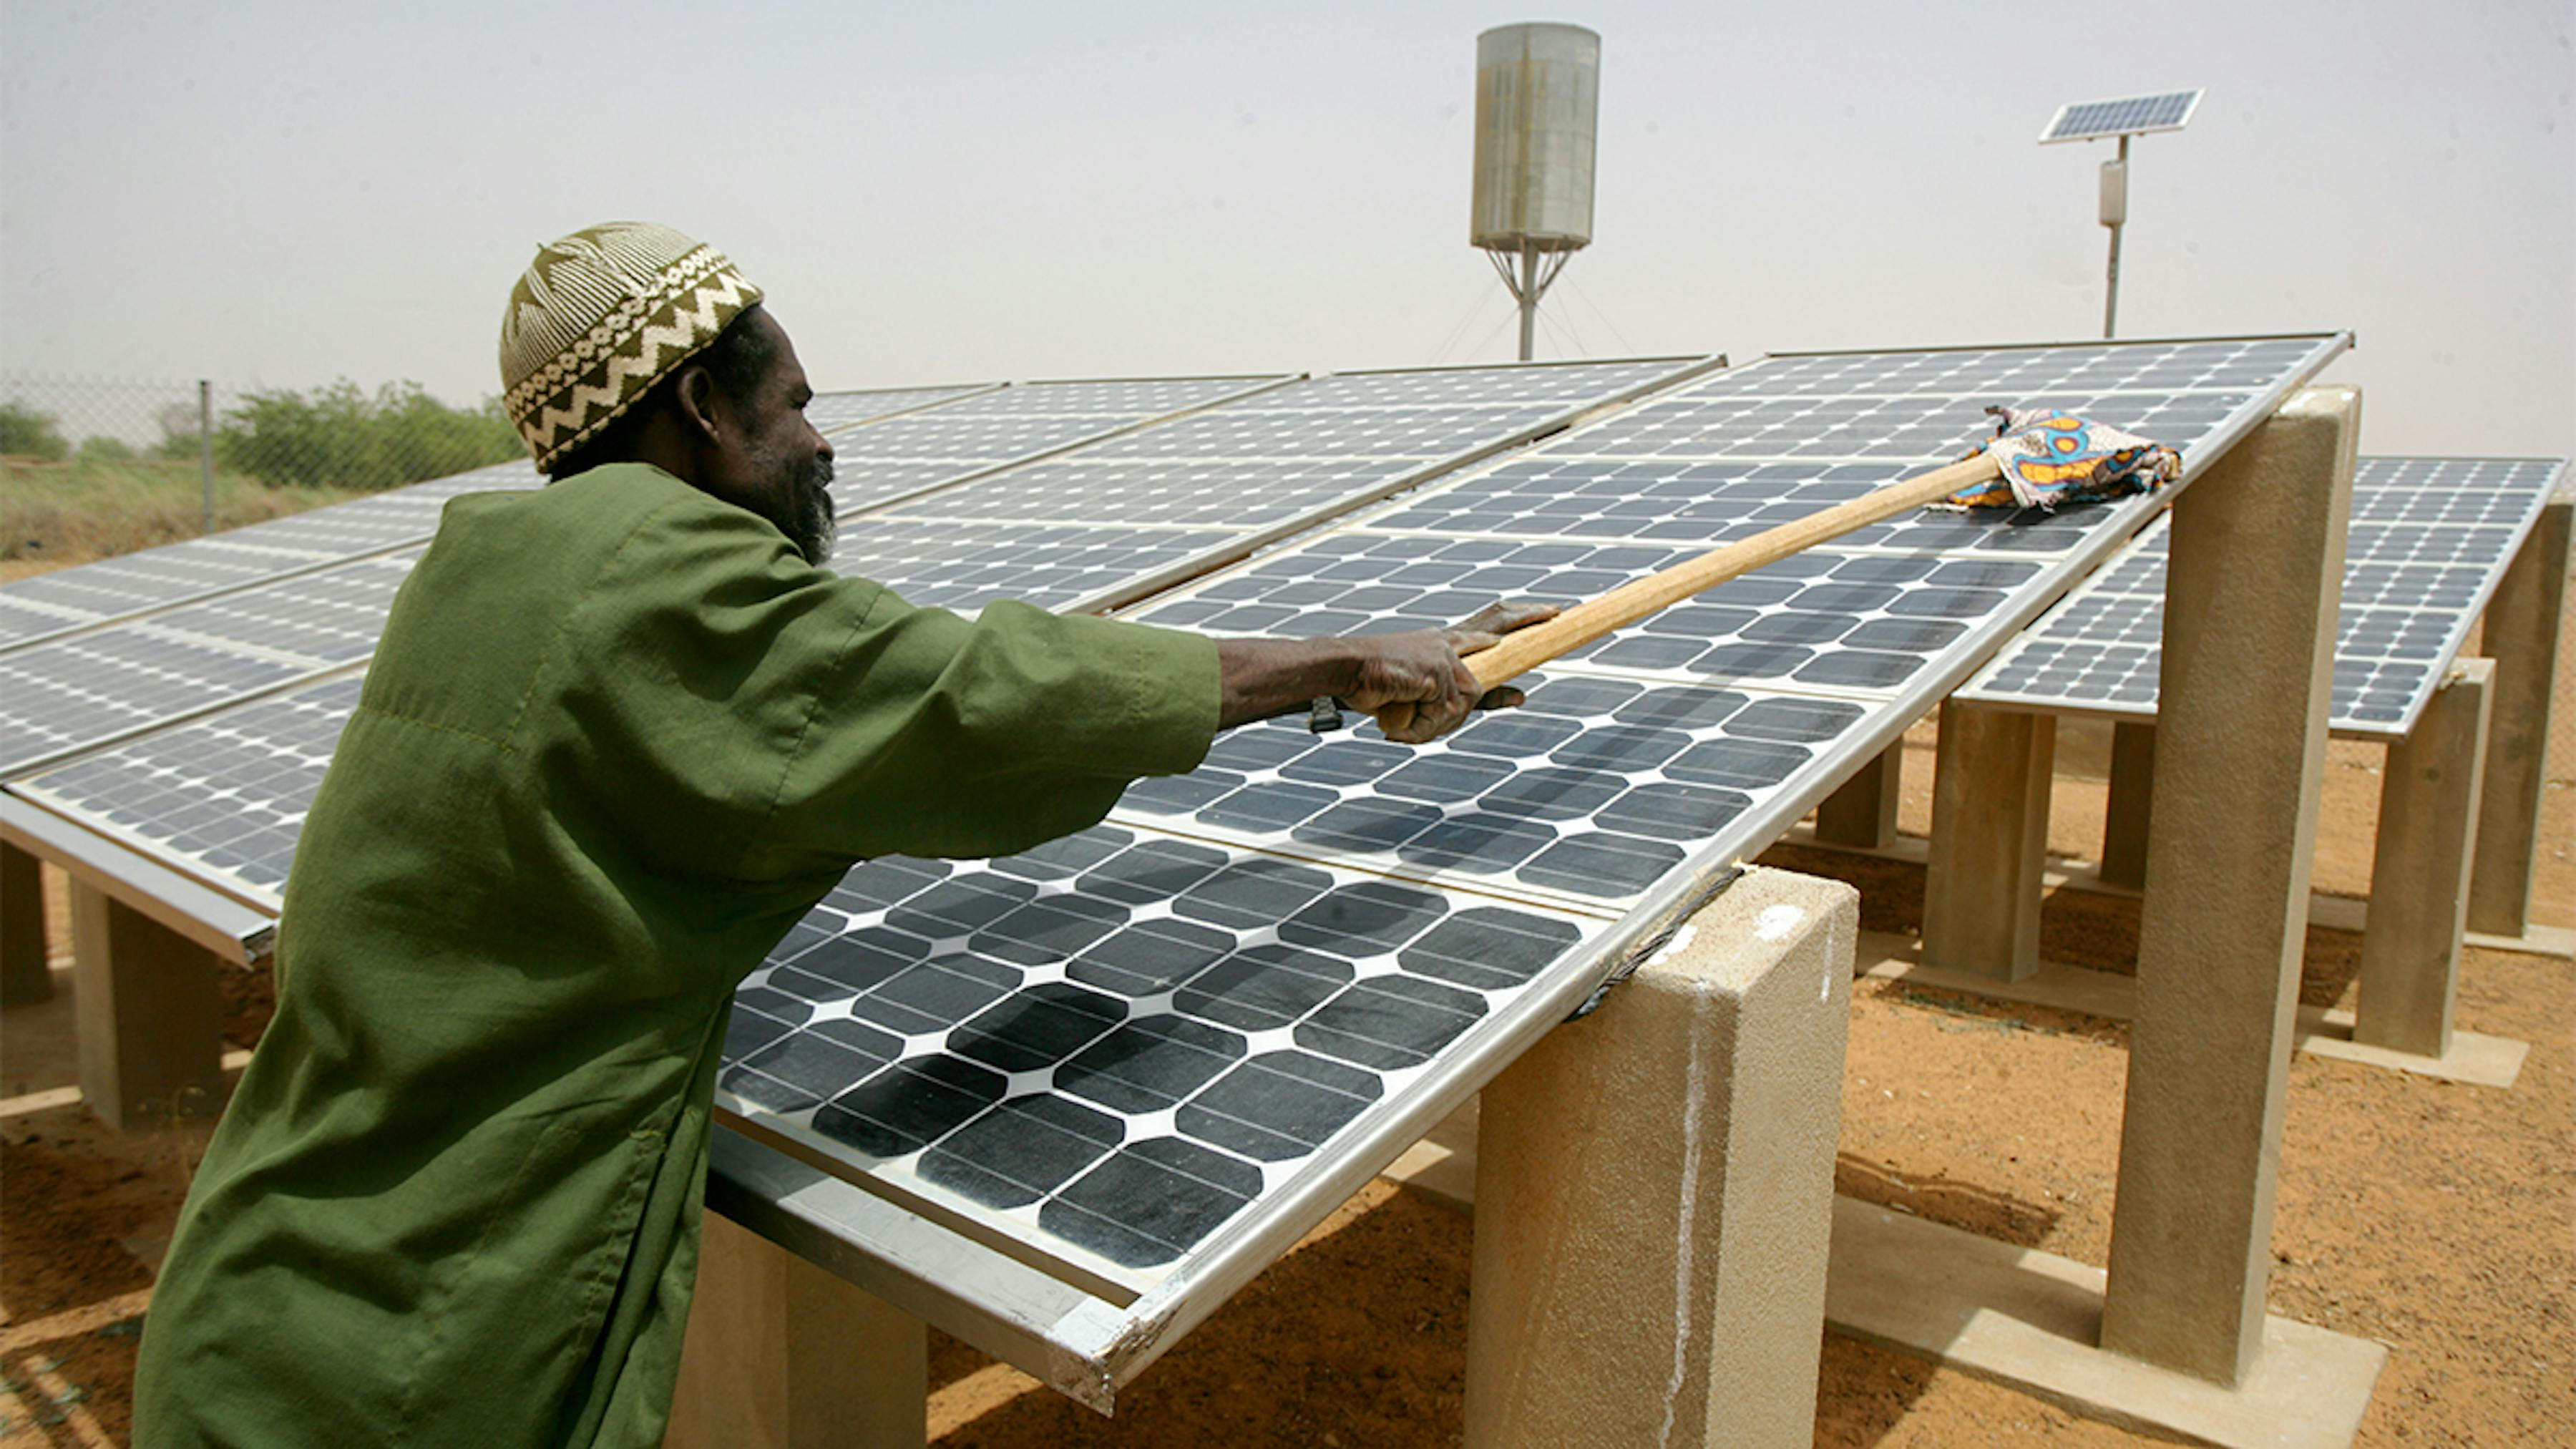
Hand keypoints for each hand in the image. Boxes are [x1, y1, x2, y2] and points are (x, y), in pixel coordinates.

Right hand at [1348, 600, 1558, 743]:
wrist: (1342, 669)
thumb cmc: (1370, 684)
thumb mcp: (1417, 696)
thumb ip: (1452, 702)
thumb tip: (1499, 701)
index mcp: (1439, 644)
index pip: (1484, 634)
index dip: (1515, 627)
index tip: (1543, 617)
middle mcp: (1446, 643)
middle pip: (1495, 625)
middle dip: (1525, 617)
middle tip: (1555, 611)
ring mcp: (1443, 655)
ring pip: (1466, 702)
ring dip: (1434, 725)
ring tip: (1403, 725)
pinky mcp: (1438, 670)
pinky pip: (1445, 712)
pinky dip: (1420, 728)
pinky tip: (1398, 725)